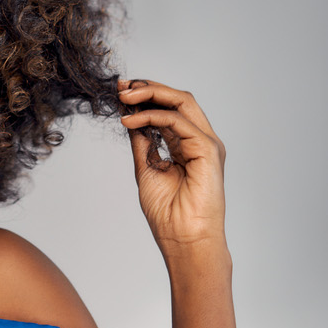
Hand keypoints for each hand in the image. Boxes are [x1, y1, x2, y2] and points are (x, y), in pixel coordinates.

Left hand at [118, 79, 226, 253]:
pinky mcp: (207, 149)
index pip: (169, 110)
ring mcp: (207, 144)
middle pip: (178, 100)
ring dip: (151, 94)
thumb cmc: (169, 215)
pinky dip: (153, 116)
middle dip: (148, 88)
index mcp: (188, 146)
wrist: (185, 240)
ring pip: (182, 102)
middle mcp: (200, 141)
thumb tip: (130, 119)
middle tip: (121, 87)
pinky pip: (179, 121)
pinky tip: (132, 120)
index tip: (120, 91)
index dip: (146, 96)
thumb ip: (143, 142)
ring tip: (125, 97)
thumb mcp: (147, 169)